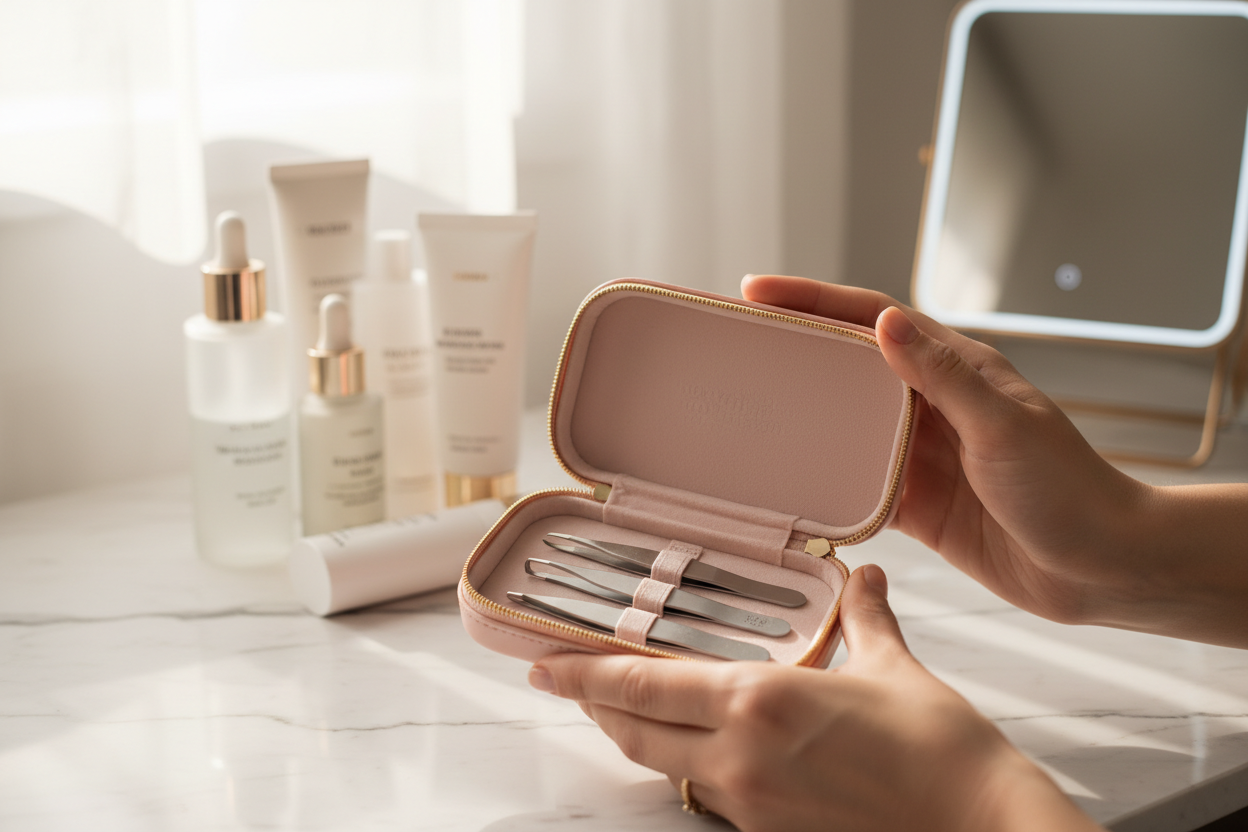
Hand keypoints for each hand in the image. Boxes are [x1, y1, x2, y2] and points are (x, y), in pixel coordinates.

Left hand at [530, 566, 1098, 831]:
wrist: (978, 824)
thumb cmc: (940, 750)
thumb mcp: (893, 666)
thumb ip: (864, 616)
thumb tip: (865, 575)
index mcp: (758, 703)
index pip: (641, 684)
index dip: (582, 672)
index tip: (542, 660)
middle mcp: (739, 756)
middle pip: (633, 729)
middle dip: (593, 703)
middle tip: (564, 677)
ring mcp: (749, 801)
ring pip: (661, 763)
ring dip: (631, 732)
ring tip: (615, 703)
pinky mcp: (768, 829)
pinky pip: (702, 790)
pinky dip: (679, 760)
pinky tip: (690, 742)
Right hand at [740, 274, 1247, 646]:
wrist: (1101, 568)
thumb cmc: (1068, 489)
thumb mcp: (1001, 426)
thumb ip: (940, 377)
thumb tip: (883, 323)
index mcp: (957, 370)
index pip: (875, 319)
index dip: (815, 299)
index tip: (757, 290)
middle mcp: (934, 406)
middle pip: (849, 367)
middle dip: (795, 350)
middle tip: (736, 344)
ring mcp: (923, 456)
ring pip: (846, 426)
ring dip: (802, 417)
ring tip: (745, 410)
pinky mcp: (918, 505)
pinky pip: (857, 486)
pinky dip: (825, 483)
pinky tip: (789, 484)